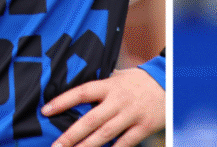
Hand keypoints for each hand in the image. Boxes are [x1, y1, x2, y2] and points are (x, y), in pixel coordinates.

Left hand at [42, 67, 165, 146]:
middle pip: (90, 120)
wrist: (170, 84)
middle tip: (55, 146)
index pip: (81, 92)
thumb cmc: (139, 81)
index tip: (45, 110)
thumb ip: (100, 85)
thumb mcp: (118, 77)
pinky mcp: (143, 127)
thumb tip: (77, 88)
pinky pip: (124, 144)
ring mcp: (131, 115)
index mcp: (110, 86)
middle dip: (71, 135)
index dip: (62, 101)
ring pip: (105, 135)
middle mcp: (118, 100)